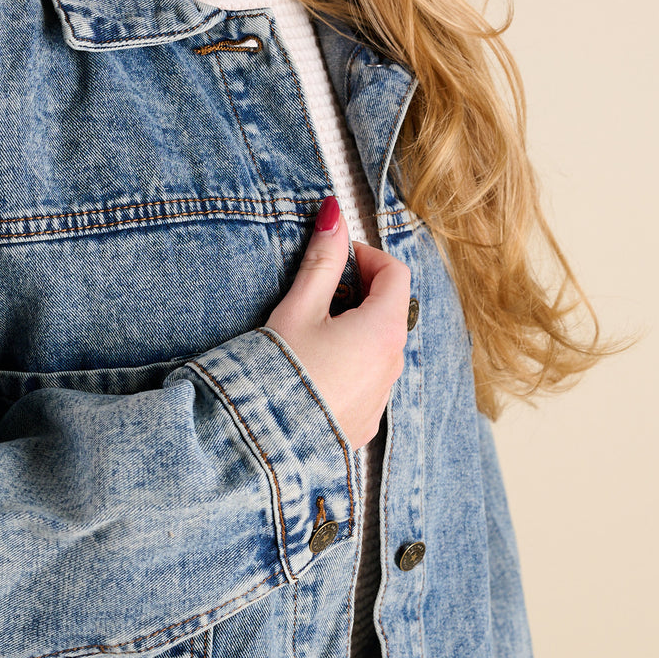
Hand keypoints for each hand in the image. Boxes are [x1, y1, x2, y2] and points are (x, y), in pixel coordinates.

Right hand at [264, 196, 411, 451]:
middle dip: (359, 293)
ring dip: (356, 329)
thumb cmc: (279, 371)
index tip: (338, 257)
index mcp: (383, 332)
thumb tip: (334, 216)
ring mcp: (382, 397)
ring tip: (311, 333)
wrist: (262, 442)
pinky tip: (313, 369)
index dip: (368, 257)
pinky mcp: (365, 421)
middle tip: (320, 293)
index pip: (395, 274)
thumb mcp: (298, 309)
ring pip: (380, 346)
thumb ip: (322, 261)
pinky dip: (351, 363)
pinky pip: (369, 379)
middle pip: (390, 311)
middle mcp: (393, 366)